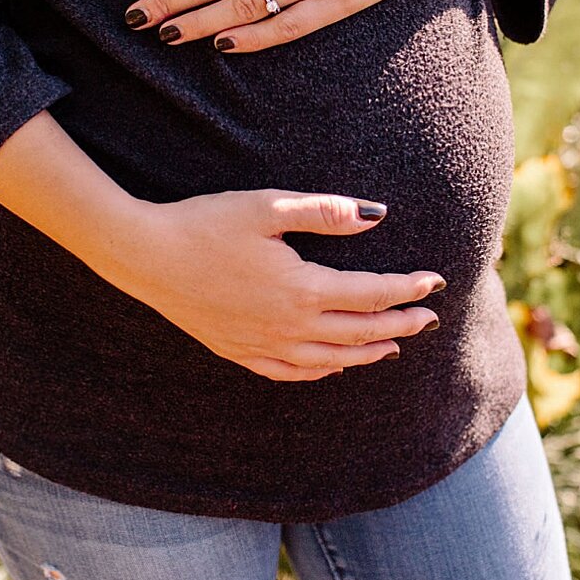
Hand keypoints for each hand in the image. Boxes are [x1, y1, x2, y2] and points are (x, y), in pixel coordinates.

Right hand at [108, 189, 442, 381]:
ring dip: (367, 353)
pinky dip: (321, 371)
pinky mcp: (239, 352)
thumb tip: (376, 215)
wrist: (146, 256)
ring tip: (393, 347)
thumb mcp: (267, 206)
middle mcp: (289, 325)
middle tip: (429, 320)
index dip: (406, 289)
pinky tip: (333, 366)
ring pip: (331, 359)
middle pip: (360, 332)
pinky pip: (292, 372)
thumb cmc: (205, 223)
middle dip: (400, 325)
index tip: (434, 283)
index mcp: (301, 288)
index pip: (370, 294)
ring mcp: (264, 344)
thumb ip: (325, 212)